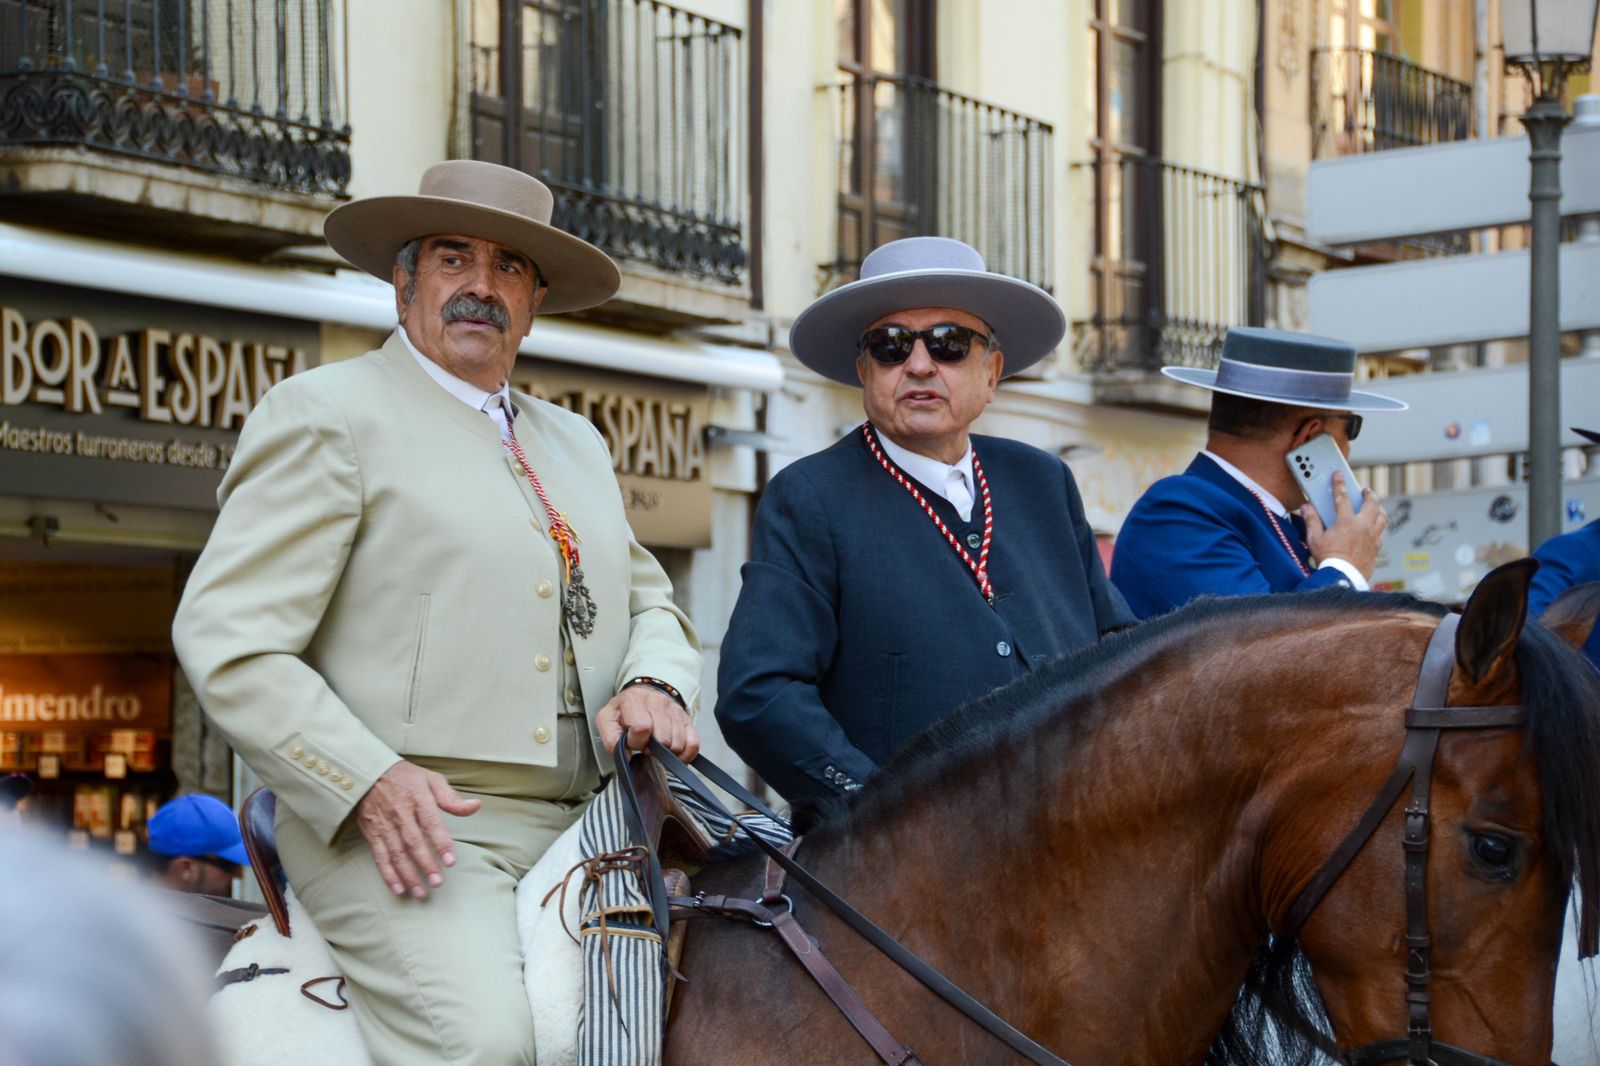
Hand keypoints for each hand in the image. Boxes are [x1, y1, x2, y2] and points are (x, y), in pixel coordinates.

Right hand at [355, 760, 480, 898]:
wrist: (368, 772)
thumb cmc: (406, 777)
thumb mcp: (431, 779)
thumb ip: (451, 797)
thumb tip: (475, 806)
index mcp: (418, 798)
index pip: (431, 823)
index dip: (441, 843)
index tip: (450, 861)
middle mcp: (400, 813)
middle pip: (413, 842)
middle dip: (425, 864)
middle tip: (437, 883)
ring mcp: (384, 825)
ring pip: (396, 854)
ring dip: (408, 875)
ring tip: (420, 892)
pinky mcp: (371, 833)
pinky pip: (380, 857)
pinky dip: (388, 874)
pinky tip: (398, 889)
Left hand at [596, 685, 699, 759]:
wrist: (642, 694)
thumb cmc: (625, 710)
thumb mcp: (607, 720)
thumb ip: (611, 739)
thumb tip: (626, 756)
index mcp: (634, 701)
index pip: (642, 727)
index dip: (637, 741)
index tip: (633, 742)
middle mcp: (657, 703)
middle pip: (663, 738)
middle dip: (653, 748)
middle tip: (647, 744)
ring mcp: (674, 710)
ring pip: (678, 743)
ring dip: (667, 751)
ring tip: (658, 746)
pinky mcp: (687, 719)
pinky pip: (694, 743)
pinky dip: (685, 754)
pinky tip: (674, 753)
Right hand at [1302, 472, 1387, 580]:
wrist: (1343, 578)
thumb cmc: (1328, 560)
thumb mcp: (1314, 539)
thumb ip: (1311, 521)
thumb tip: (1306, 507)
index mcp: (1346, 521)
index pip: (1342, 497)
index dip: (1339, 484)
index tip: (1339, 475)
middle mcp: (1362, 526)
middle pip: (1371, 504)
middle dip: (1369, 494)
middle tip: (1365, 490)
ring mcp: (1372, 537)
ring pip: (1382, 517)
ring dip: (1379, 509)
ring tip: (1375, 506)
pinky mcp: (1376, 548)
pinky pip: (1381, 534)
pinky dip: (1378, 528)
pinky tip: (1374, 528)